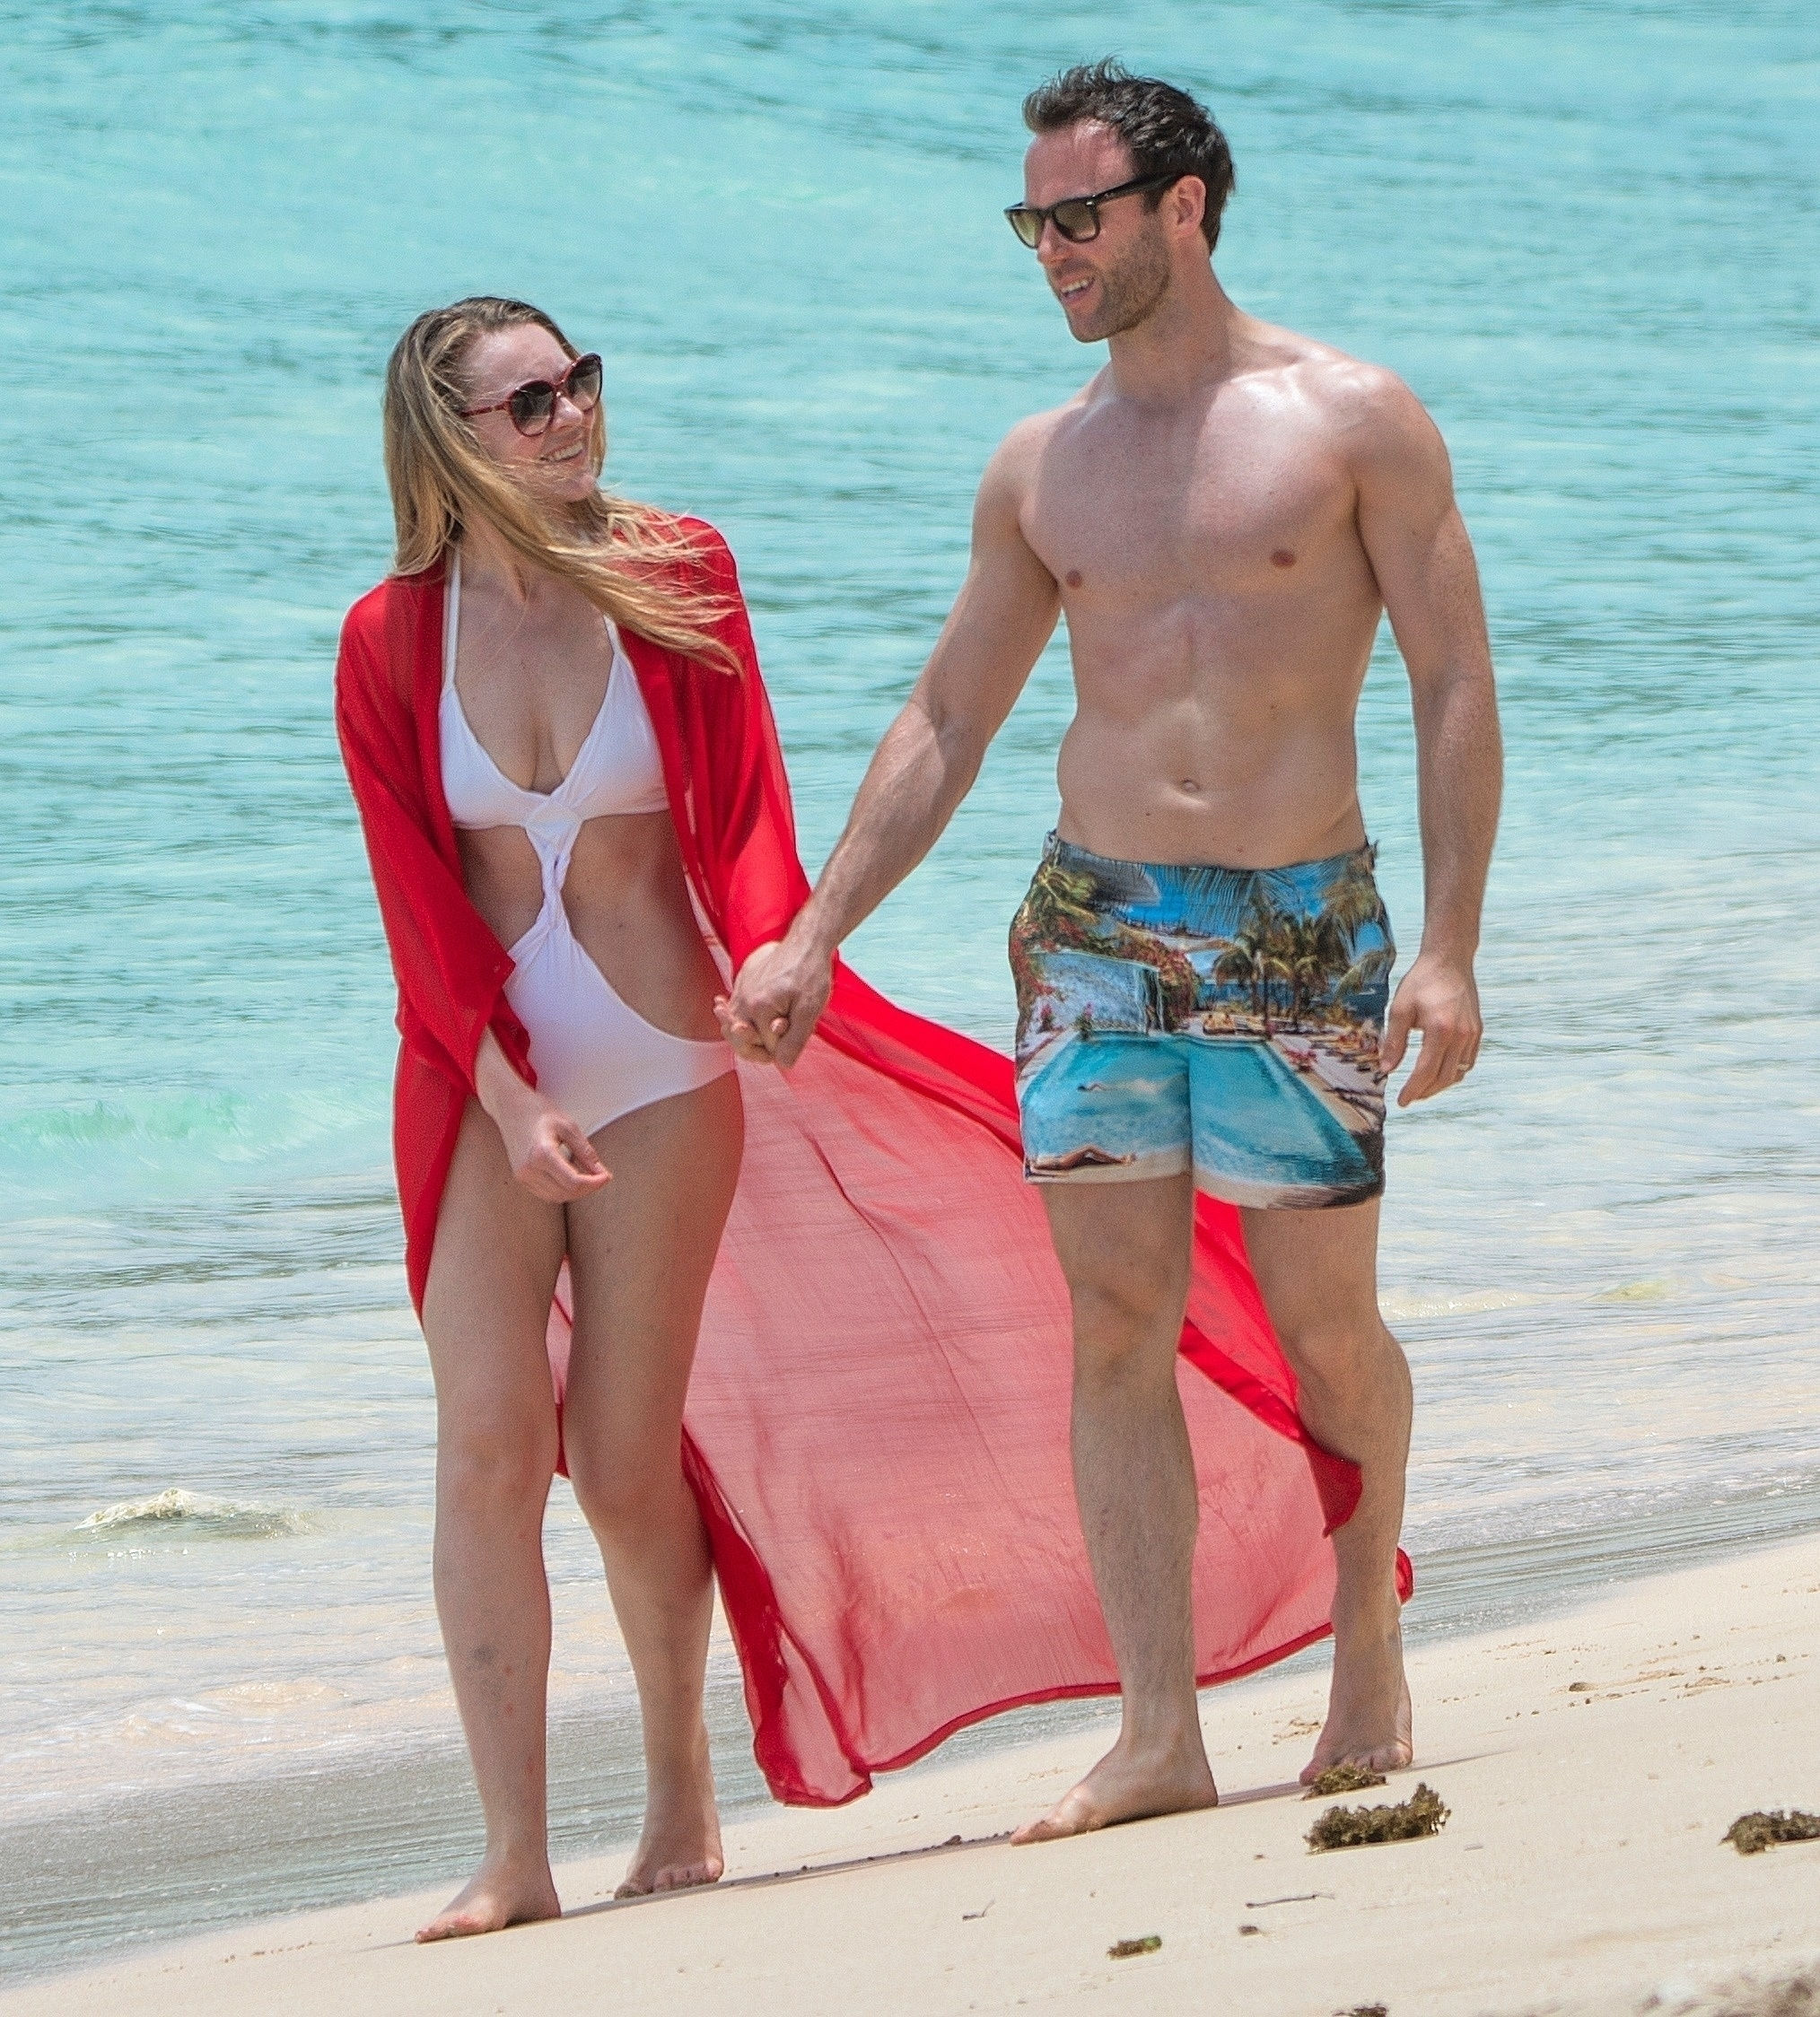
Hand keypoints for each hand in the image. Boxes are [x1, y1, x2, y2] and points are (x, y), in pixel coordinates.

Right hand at [494, 1094, 611, 1201]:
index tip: (606, 1176)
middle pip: (566, 1193)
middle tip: (601, 1176)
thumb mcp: (569, 1127)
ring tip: (588, 1177)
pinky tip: (571, 1178)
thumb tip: (601, 1173)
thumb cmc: (537, 1112)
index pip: (573, 1182)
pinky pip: (545, 1193)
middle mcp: (529, 1169)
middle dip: (587, 1188)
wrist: (511, 1107)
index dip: (594, 1183)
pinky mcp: (520, 1178)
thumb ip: (586, 1153)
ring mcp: (522, 1175)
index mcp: (542, 1154)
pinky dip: (562, 1190)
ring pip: (556, 1197)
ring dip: (575, 1192)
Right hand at [714, 931, 833, 1068]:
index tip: (795, 1039)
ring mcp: (739, 990)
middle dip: (759, 1047)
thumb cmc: (810, 974)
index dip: (783, 1049)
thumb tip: (783, 1064)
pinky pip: (734, 1007)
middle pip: (740, 1040)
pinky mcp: (741, 981)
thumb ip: (795, 1040)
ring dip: (747, 1033)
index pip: (766, 1047)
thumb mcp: (810, 1010)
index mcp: (759, 1009)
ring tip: (760, 1031)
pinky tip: (744, 1015)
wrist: (806, 943)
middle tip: (778, 1045)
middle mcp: (743, 1000)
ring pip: (733, 1025)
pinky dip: (740, 1016)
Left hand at [1379, 950, 1481, 1105]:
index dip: (1412, 1090)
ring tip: (1421, 1089)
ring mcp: (1472, 1034)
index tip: (1401, 1101)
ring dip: (1439, 1085)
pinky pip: (1467, 1062)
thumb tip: (1386, 1069)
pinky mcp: (1477, 1031)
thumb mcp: (1400, 1009)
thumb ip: (1394, 1041)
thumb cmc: (1422, 981)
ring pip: (1458, 1073)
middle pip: (1443, 1077)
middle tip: (1409, 1098)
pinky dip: (1453, 1073)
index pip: (1426, 1071)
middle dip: (1425, 1092)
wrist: (1449, 960)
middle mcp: (1461, 1035)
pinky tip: (1439, 1074)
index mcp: (1440, 1030)